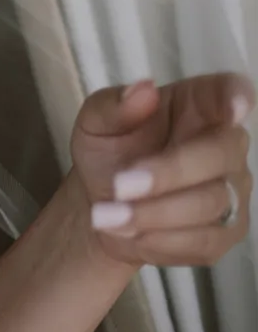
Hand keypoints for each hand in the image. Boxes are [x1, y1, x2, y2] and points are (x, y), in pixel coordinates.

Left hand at [71, 73, 252, 266]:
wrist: (102, 203)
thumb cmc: (108, 151)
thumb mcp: (95, 123)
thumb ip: (113, 106)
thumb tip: (142, 91)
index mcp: (197, 105)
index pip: (228, 91)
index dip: (236, 97)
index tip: (233, 107)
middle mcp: (225, 146)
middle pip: (220, 155)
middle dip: (169, 173)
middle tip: (120, 185)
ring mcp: (232, 191)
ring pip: (211, 203)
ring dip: (153, 213)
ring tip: (105, 215)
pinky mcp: (226, 233)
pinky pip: (205, 241)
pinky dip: (160, 241)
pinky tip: (127, 234)